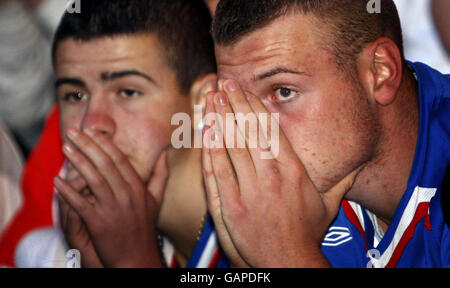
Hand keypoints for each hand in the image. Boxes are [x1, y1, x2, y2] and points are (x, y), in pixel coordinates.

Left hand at [54, 129, 168, 266]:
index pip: (119, 159)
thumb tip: (166, 153)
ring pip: (93, 179)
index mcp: (138, 188)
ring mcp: (113, 209)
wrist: (136, 258)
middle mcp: (126, 195)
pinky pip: (80, 203)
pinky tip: (57, 180)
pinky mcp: (99, 223)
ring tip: (66, 148)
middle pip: (104, 164)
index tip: (92, 131)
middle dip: (87, 145)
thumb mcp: (156, 200)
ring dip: (77, 161)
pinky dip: (68, 191)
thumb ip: (160, 175)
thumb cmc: (144, 228)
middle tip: (73, 132)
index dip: (104, 144)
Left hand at [203, 79, 360, 266]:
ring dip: (221, 120)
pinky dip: (211, 149)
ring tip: (213, 98)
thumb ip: (342, 178)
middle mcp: (270, 177)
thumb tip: (359, 161)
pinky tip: (206, 131)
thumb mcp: (329, 204)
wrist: (287, 261)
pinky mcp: (231, 205)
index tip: (244, 90)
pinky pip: (217, 171)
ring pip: (231, 146)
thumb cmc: (308, 232)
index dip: (255, 107)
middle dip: (235, 105)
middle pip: (249, 132)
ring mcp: (248, 190)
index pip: (270, 130)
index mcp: (293, 171)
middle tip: (225, 83)